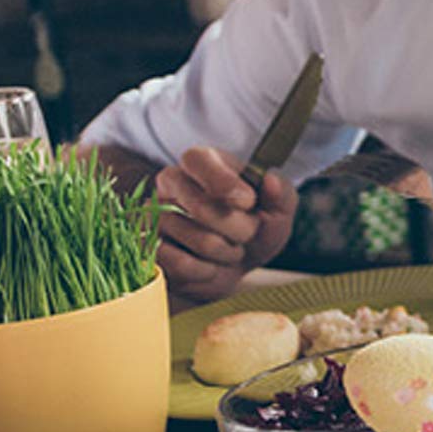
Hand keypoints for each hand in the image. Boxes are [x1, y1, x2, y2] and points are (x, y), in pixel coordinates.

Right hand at [154, 147, 296, 302]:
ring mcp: (156, 217)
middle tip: (248, 232)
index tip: (248, 201)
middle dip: (241, 228)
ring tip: (230, 248)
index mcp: (202, 162)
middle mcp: (171, 183)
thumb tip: (271, 180)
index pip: (197, 160)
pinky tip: (211, 265)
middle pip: (203, 207)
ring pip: (199, 239)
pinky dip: (207, 272)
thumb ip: (281, 193)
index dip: (225, 183)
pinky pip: (181, 265)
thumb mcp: (278, 210)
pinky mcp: (151, 251)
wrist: (235, 266)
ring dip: (228, 253)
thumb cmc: (254, 228)